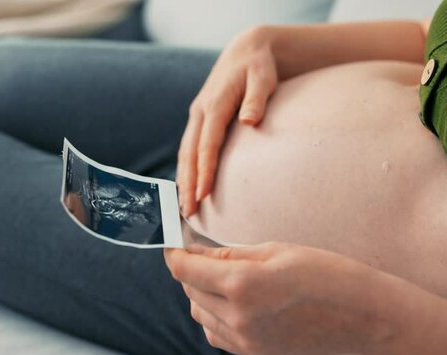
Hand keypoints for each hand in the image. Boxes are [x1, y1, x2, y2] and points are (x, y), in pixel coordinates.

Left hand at [164, 243, 404, 354]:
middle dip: (190, 270)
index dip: (174, 252)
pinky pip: (217, 334)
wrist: (364, 317)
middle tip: (205, 254)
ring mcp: (246, 340)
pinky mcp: (255, 354)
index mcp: (242, 284)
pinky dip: (215, 316)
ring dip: (201, 294)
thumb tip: (196, 252)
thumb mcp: (276, 250)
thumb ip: (228, 253)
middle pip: (189, 291)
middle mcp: (238, 317)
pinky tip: (235, 302)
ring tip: (224, 278)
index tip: (174, 243)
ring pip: (199, 314)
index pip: (184, 269)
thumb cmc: (326, 273)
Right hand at [177, 27, 277, 216]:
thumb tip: (249, 121)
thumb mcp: (263, 78)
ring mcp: (197, 116)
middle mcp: (200, 112)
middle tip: (188, 212)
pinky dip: (186, 169)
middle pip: (189, 153)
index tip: (203, 195)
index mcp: (214, 104)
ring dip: (183, 180)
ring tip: (184, 207)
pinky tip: (188, 187)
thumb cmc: (259, 67)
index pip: (207, 144)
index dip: (204, 171)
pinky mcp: (199, 120)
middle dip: (187, 184)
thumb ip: (257, 99)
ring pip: (185, 153)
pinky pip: (189, 148)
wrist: (245, 51)